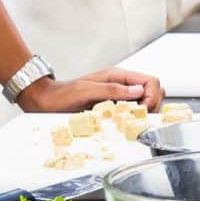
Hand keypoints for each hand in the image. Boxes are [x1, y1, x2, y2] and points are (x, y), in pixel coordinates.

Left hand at [23, 68, 163, 113]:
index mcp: (118, 76)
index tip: (143, 110)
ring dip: (144, 113)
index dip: (152, 96)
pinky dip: (134, 119)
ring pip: (146, 102)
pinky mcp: (114, 108)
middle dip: (152, 105)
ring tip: (131, 121)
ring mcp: (119, 96)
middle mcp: (121, 85)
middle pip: (153, 91)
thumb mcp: (86, 91)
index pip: (150, 81)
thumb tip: (138, 91)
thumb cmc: (62, 95)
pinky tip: (124, 124)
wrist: (46, 102)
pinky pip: (133, 112)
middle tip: (139, 118)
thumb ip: (112, 90)